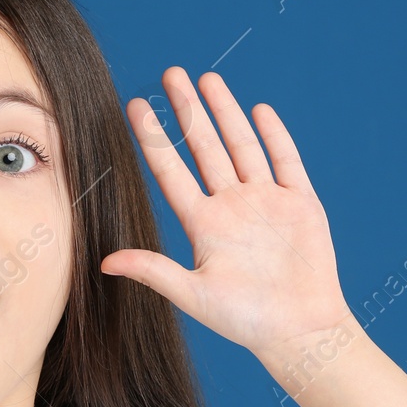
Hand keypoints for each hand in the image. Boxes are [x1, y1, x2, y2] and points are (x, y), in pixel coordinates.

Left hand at [100, 66, 349, 359]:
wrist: (301, 332)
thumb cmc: (246, 321)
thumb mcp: (193, 294)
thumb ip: (154, 271)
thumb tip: (104, 263)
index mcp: (204, 225)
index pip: (171, 171)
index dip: (153, 139)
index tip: (136, 107)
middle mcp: (232, 207)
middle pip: (205, 148)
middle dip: (188, 111)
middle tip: (170, 74)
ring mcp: (267, 202)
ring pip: (242, 146)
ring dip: (226, 113)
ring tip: (207, 79)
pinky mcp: (301, 205)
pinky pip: (286, 161)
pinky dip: (274, 136)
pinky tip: (258, 110)